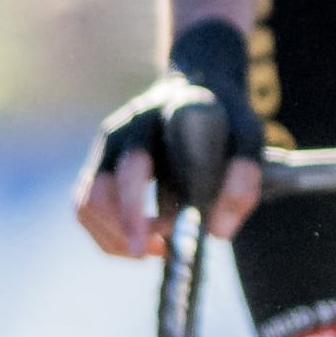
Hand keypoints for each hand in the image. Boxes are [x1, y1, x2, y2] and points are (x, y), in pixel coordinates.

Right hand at [75, 22, 259, 259]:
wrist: (196, 86)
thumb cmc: (225, 117)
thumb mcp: (249, 135)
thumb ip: (244, 175)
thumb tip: (216, 232)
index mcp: (153, 119)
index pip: (132, 167)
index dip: (132, 212)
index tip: (147, 246)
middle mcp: (120, 131)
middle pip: (98, 194)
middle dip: (124, 233)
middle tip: (162, 251)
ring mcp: (104, 149)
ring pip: (86, 206)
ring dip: (118, 238)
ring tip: (159, 245)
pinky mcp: (98, 166)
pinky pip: (87, 210)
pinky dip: (113, 236)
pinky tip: (147, 239)